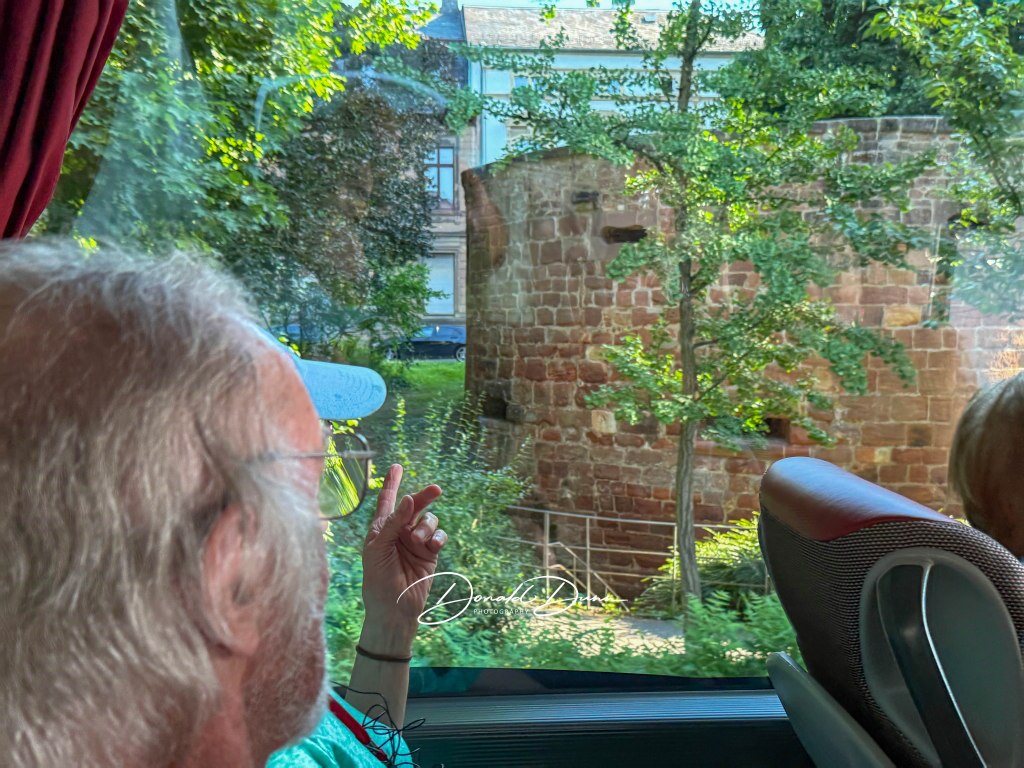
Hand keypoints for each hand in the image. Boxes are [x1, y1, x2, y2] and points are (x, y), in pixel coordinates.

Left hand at [359, 464, 446, 655]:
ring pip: (428, 520)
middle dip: (424, 497)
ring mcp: (416, 542)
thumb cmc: (378, 578)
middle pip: (414, 506)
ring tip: (420, 540)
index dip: (391, 482)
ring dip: (427, 526)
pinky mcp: (430, 553)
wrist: (394, 608)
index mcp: (381, 528)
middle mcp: (399, 532)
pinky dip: (438, 537)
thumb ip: (394, 522)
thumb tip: (408, 499)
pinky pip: (439, 536)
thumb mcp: (379, 548)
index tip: (396, 466)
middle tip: (436, 490)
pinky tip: (433, 546)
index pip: (387, 500)